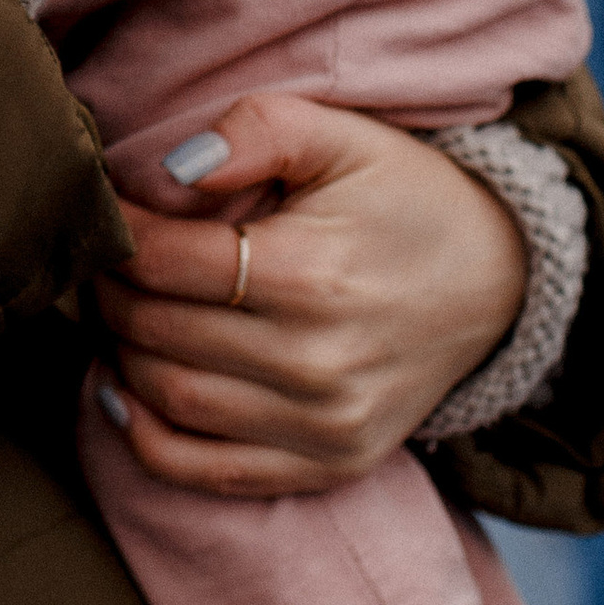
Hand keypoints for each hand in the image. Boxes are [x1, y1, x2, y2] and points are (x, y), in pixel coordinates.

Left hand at [90, 93, 528, 497]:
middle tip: (105, 259)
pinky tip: (122, 390)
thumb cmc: (402, 195)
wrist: (498, 278)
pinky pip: (209, 473)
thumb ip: (252, 131)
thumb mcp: (339, 133)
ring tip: (121, 309)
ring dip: (122, 353)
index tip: (110, 212)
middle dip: (110, 291)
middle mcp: (316, 363)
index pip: (163, 263)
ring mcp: (325, 426)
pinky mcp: (331, 465)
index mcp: (310, 273)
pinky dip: (147, 438)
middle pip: (157, 332)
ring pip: (172, 401)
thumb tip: (167, 173)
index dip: (119, 234)